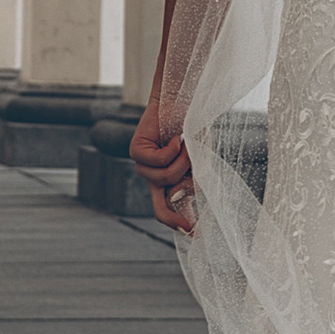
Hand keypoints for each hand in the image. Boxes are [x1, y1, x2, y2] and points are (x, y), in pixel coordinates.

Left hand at [129, 89, 195, 234]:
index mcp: (167, 181)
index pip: (170, 209)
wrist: (181, 100)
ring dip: (183, 161)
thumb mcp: (199, 157)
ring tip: (187, 144)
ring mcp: (142, 166)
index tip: (195, 233)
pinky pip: (158, 161)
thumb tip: (178, 195)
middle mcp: (152, 177)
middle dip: (175, 217)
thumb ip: (191, 177)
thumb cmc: (191, 128)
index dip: (181, 223)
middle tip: (190, 225)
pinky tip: (176, 137)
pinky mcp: (135, 151)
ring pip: (165, 178)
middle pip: (159, 207)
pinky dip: (173, 149)